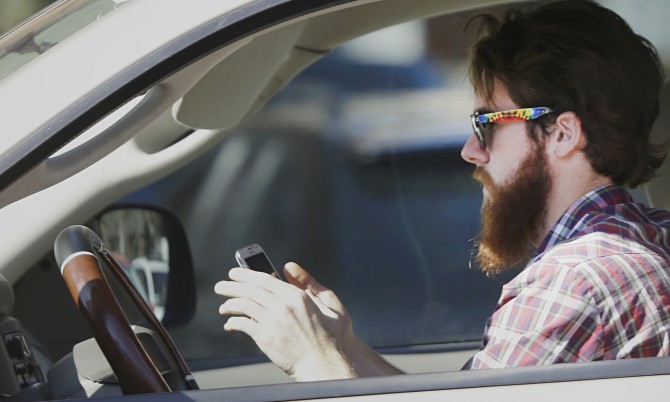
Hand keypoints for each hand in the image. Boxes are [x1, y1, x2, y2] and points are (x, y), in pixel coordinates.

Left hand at [214, 262, 355, 380]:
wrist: (326, 364)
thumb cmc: (332, 337)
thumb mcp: (329, 303)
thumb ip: (309, 282)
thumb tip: (289, 266)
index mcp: (298, 296)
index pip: (265, 279)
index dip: (246, 274)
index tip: (235, 273)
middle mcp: (284, 306)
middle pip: (250, 290)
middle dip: (231, 286)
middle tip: (220, 286)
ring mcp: (274, 322)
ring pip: (244, 306)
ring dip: (229, 305)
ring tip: (223, 307)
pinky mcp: (266, 338)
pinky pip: (244, 325)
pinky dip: (233, 323)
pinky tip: (230, 324)